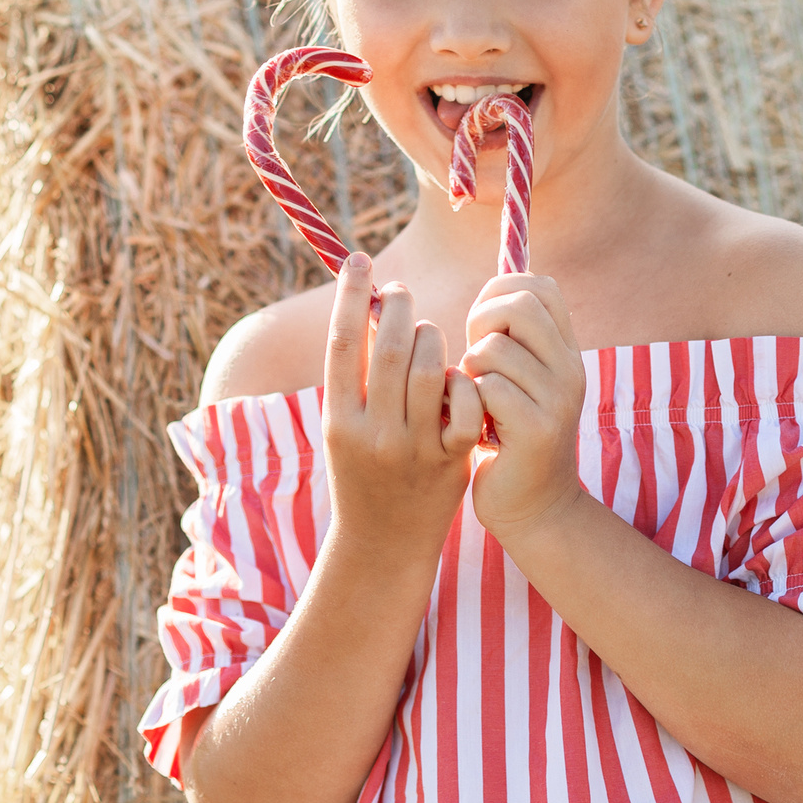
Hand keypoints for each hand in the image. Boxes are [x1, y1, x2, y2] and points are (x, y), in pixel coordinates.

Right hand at [322, 254, 484, 559]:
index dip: (351, 296)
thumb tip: (368, 309)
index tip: (359, 260)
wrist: (384, 543)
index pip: (342, 344)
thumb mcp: (347, 428)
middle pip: (389, 349)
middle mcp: (374, 432)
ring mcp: (414, 447)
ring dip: (430, 338)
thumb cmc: (364, 471)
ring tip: (424, 332)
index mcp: (339, 420)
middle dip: (398, 308)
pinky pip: (463, 404)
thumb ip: (356, 379)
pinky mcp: (451, 459)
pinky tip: (455, 378)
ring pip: (429, 368)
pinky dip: (462, 382)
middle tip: (400, 291)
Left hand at [458, 273, 587, 537]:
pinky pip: (487, 388)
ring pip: (494, 349)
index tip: (481, 325)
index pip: (540, 287)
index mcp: (567, 351)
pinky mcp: (538, 430)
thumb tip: (486, 298)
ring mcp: (559, 399)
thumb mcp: (520, 382)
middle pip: (519, 306)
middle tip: (473, 360)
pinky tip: (475, 425)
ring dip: (469, 371)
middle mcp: (571, 369)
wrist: (534, 510)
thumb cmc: (509, 440)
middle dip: (480, 323)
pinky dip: (468, 402)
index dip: (499, 292)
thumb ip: (510, 342)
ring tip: (474, 400)